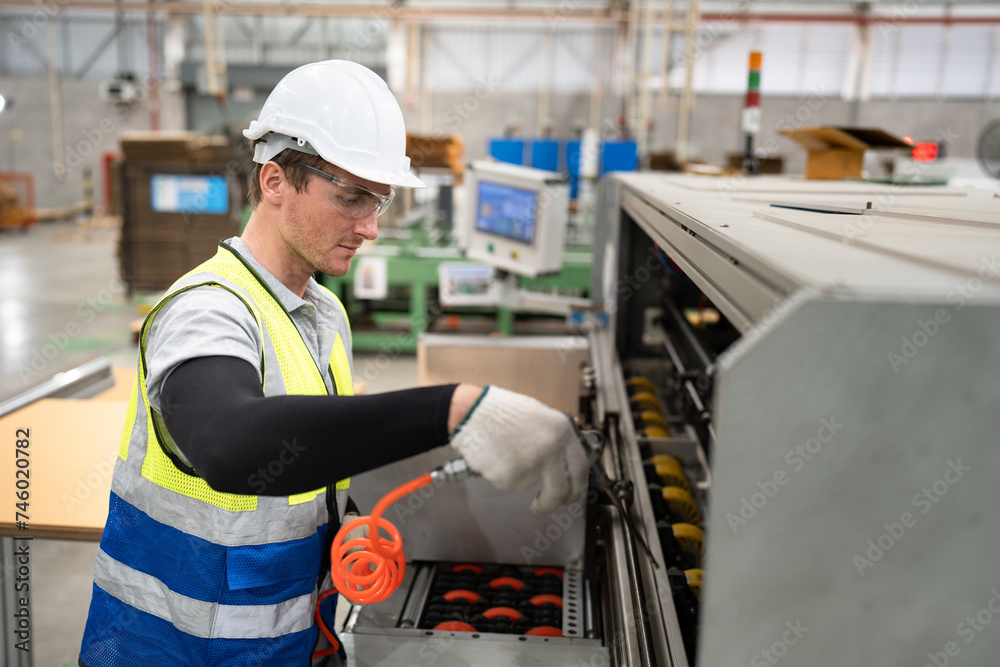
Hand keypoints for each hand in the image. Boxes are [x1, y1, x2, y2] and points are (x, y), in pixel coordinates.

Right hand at [449, 386, 589, 514]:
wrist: (472, 410)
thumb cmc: (501, 413)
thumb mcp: (539, 419)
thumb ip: (555, 442)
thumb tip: (565, 468)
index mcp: (562, 430)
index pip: (581, 468)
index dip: (575, 488)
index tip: (568, 496)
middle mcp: (552, 446)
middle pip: (560, 490)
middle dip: (550, 503)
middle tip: (541, 506)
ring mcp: (532, 460)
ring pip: (528, 484)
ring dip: (516, 476)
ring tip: (503, 451)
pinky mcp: (511, 473)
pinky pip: (508, 483)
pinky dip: (499, 475)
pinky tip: (493, 455)